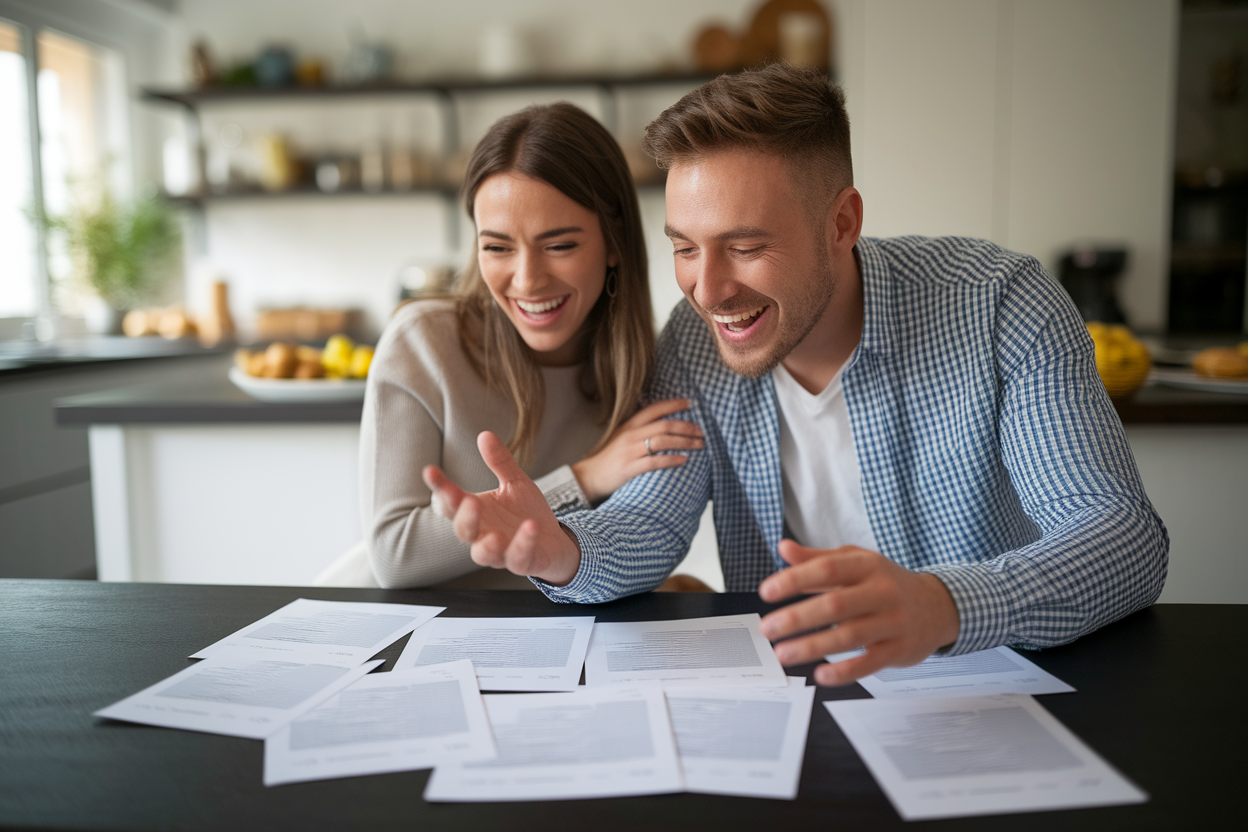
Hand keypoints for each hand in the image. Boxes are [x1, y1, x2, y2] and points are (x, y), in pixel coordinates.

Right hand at [422, 431, 581, 585]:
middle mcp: (483, 534)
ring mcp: (501, 552)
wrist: (553, 541)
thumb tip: (484, 434)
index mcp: (477, 512)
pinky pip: (518, 558)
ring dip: (487, 545)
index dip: (440, 488)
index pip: (451, 501)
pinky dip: (523, 543)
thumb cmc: (526, 512)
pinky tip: (531, 527)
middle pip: (463, 530)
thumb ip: (500, 462)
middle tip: (471, 502)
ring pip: (483, 554)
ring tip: (496, 535)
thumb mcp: (515, 483)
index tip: (430, 470)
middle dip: (464, 518)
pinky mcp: (522, 563)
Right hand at [571, 399, 702, 502]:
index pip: (654, 409)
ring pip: (662, 441)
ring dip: (684, 442)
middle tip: (701, 431)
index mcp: (629, 425)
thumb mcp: (622, 437)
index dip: (673, 404)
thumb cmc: (609, 457)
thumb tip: (665, 426)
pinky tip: (684, 460)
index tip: (690, 403)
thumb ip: (640, 430)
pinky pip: (655, 462)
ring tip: (699, 444)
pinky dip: (671, 460)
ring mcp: (630, 451)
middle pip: (664, 425)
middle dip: (686, 427)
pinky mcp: (630, 467)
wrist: (590, 476)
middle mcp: (630, 435)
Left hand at [757, 540, 959, 685]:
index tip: (766, 592)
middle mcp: (881, 592)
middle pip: (835, 605)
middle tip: (767, 628)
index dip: (794, 580)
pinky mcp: (899, 650)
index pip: (826, 570)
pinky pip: (869, 663)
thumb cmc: (885, 583)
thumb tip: (783, 548)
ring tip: (782, 653)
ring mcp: (893, 622)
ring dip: (812, 647)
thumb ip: (817, 558)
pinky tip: (819, 675)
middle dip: (797, 618)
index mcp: (866, 566)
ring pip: (849, 637)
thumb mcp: (855, 561)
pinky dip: (843, 672)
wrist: (936, 607)